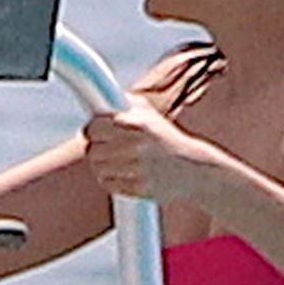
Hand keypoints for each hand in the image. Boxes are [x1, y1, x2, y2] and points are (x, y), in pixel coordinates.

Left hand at [82, 105, 216, 203]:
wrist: (193, 169)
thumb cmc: (167, 139)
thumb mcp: (150, 114)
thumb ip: (125, 102)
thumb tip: (100, 96)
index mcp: (136, 124)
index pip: (93, 128)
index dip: (90, 131)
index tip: (93, 133)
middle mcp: (135, 146)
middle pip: (92, 150)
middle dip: (96, 149)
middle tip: (105, 149)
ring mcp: (136, 169)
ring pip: (97, 168)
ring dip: (102, 166)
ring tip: (115, 162)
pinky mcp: (138, 188)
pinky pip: (107, 183)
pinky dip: (111, 180)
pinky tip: (122, 174)